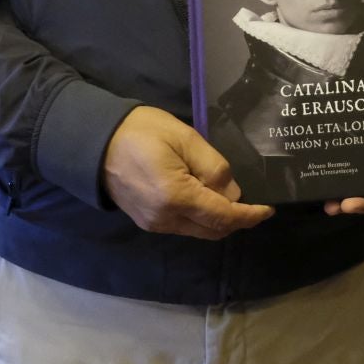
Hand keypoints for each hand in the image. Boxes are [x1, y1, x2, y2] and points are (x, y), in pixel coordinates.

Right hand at [102, 106, 275, 239]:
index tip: (268, 210)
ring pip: (199, 231)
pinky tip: (205, 197)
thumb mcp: (186, 138)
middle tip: (253, 202)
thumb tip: (233, 194)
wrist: (95, 141)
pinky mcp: (147, 222)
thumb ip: (214, 167)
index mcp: (175, 198)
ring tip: (228, 195)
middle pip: (213, 230)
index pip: (223, 216)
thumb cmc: (142, 131)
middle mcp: (165, 219)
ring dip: (218, 219)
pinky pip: (183, 226)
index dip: (249, 215)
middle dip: (236, 219)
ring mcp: (154, 224)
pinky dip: (201, 218)